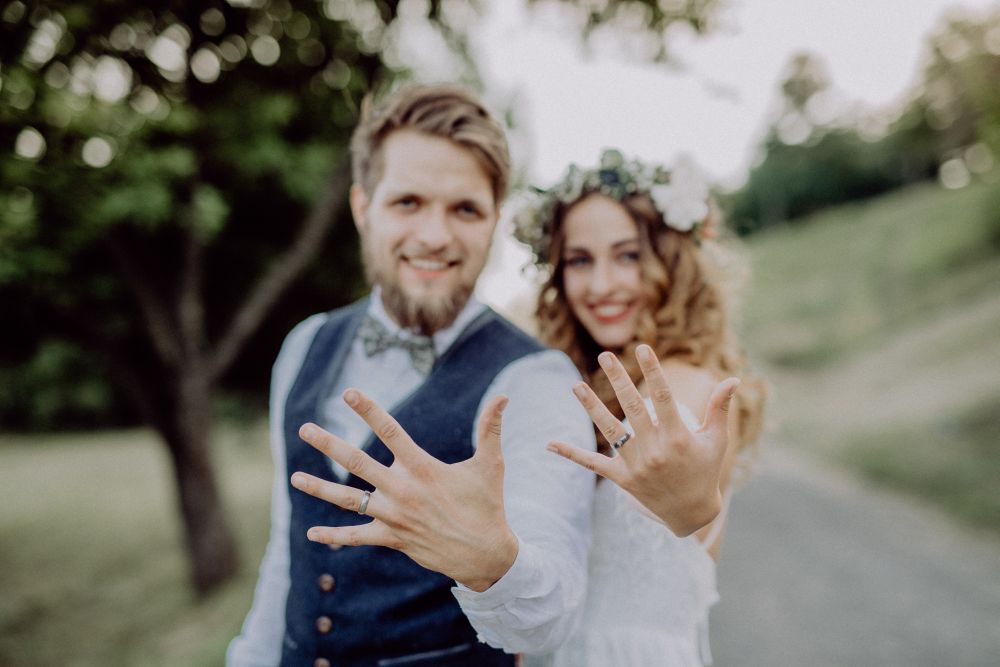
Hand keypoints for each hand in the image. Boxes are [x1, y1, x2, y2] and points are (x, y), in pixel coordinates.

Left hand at [290, 389, 518, 591]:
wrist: (486, 555)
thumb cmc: (488, 506)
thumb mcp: (490, 465)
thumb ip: (490, 429)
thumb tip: (504, 397)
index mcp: (422, 468)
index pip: (390, 431)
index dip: (369, 410)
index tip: (348, 393)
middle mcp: (402, 490)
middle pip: (357, 462)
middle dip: (329, 444)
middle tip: (304, 429)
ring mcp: (394, 516)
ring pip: (349, 500)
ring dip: (320, 488)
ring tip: (294, 479)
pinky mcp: (392, 538)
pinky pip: (357, 537)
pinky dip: (334, 535)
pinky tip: (312, 532)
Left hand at [547, 345, 738, 536]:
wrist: (691, 513)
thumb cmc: (705, 470)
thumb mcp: (716, 440)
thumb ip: (719, 408)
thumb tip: (732, 378)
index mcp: (678, 438)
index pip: (664, 398)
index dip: (653, 371)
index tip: (642, 348)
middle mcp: (655, 450)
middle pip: (632, 408)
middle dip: (618, 379)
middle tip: (605, 355)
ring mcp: (636, 465)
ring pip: (610, 430)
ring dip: (591, 407)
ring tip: (575, 385)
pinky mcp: (622, 479)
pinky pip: (593, 464)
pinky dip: (572, 455)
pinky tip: (550, 443)